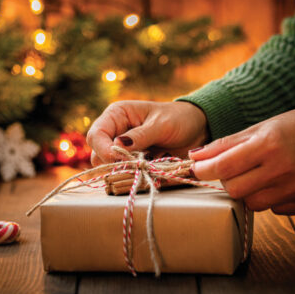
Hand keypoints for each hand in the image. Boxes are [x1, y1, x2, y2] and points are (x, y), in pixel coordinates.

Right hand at [87, 100, 208, 164]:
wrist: (198, 129)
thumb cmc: (179, 119)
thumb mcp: (161, 124)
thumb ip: (139, 136)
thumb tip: (116, 146)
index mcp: (117, 115)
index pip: (96, 135)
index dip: (103, 150)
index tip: (120, 160)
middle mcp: (115, 133)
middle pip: (98, 155)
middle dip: (114, 163)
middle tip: (138, 165)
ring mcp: (123, 150)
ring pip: (109, 168)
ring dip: (126, 172)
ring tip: (147, 167)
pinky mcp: (133, 164)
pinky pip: (124, 175)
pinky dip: (135, 178)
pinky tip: (150, 172)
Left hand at [189, 107, 294, 214]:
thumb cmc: (289, 129)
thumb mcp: (256, 129)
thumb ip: (224, 145)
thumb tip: (195, 158)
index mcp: (268, 145)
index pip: (225, 166)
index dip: (205, 170)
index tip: (197, 169)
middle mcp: (284, 168)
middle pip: (236, 190)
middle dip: (228, 181)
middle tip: (233, 171)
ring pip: (253, 204)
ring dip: (249, 192)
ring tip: (259, 175)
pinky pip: (275, 210)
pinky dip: (271, 198)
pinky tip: (279, 182)